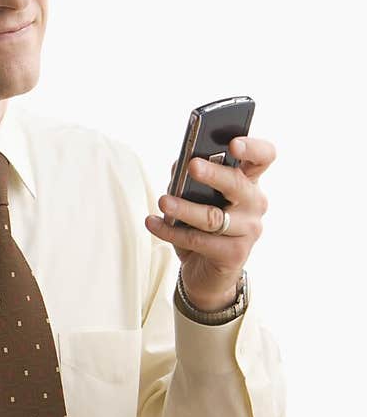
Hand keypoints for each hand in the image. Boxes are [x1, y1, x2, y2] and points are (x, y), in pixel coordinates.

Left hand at [144, 136, 275, 308]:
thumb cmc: (203, 228)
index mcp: (249, 182)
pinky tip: (153, 222)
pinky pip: (198, 241)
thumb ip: (191, 179)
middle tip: (192, 165)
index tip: (233, 144)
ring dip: (184, 208)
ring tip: (163, 201)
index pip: (263, 157)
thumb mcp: (199, 199)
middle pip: (236, 184)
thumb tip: (179, 164)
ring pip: (213, 217)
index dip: (253, 148)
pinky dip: (171, 232)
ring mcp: (248, 231)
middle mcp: (254, 204)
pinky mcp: (234, 255)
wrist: (208, 273)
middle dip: (213, 174)